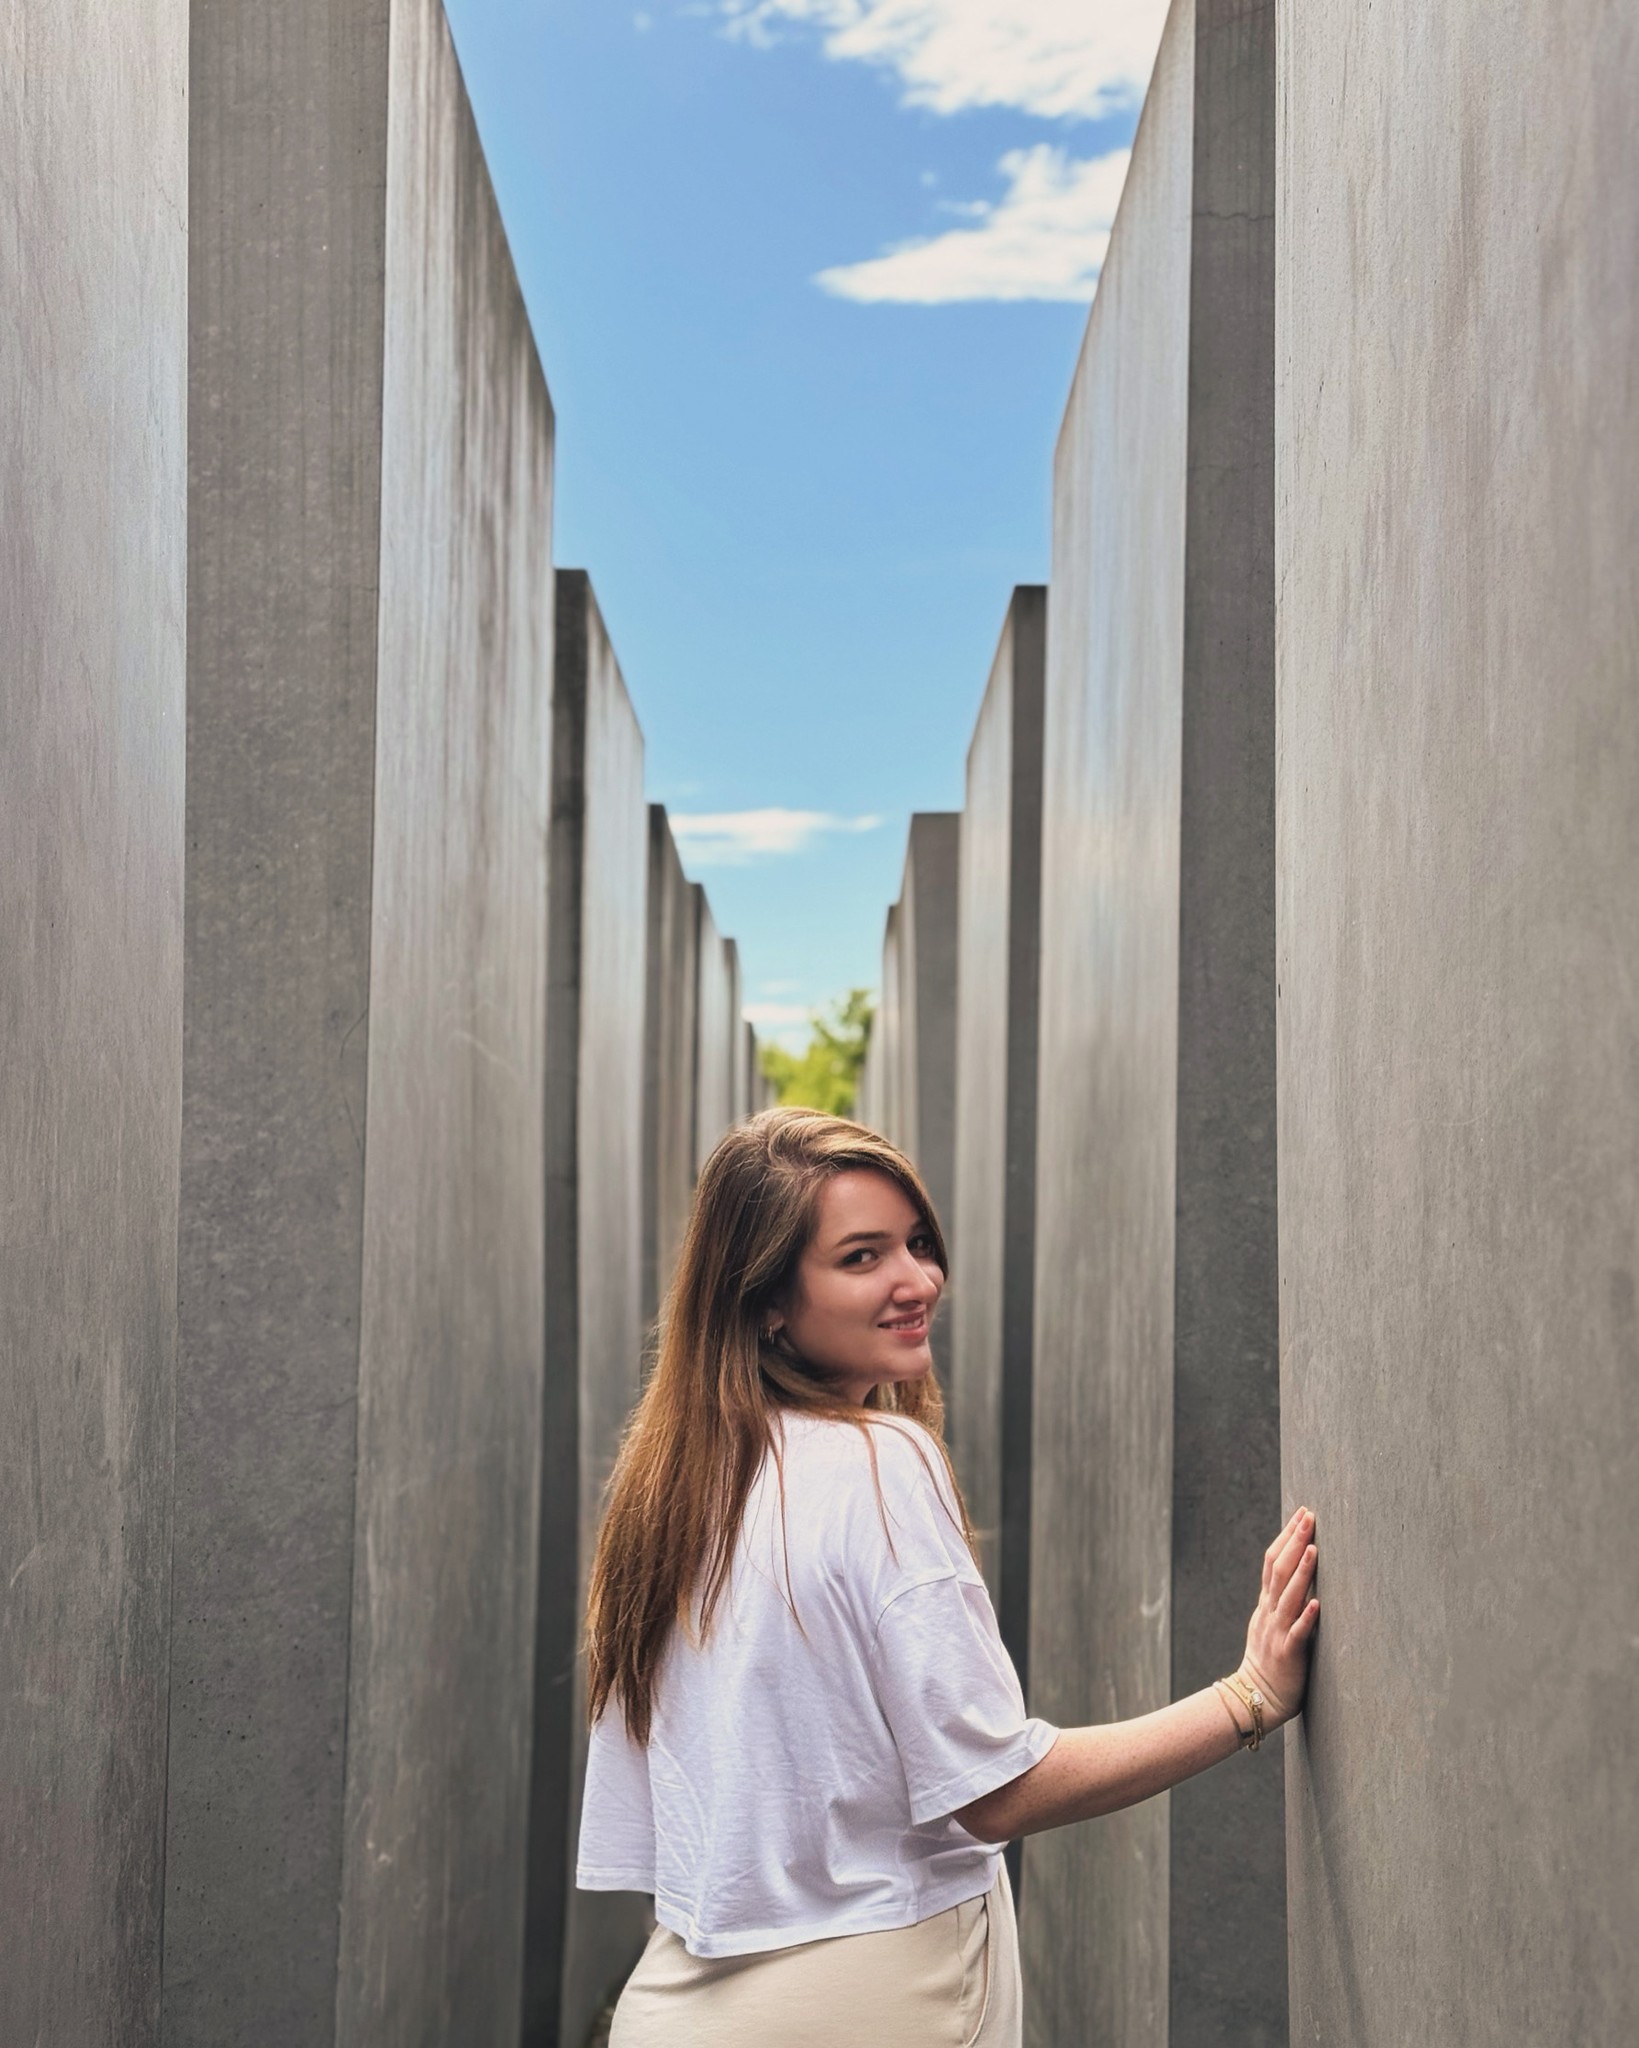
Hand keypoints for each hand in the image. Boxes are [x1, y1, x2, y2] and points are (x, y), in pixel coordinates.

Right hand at [1239, 1504, 1318, 1726]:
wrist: (1255, 1698)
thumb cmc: (1268, 1662)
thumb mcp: (1268, 1623)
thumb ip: (1279, 1600)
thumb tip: (1295, 1574)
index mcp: (1265, 1604)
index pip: (1271, 1562)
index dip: (1286, 1536)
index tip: (1301, 1514)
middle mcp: (1269, 1613)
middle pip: (1278, 1570)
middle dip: (1294, 1542)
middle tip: (1308, 1516)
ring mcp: (1276, 1632)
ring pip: (1288, 1596)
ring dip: (1301, 1571)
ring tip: (1314, 1548)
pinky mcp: (1287, 1654)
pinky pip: (1297, 1633)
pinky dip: (1306, 1617)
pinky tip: (1317, 1603)